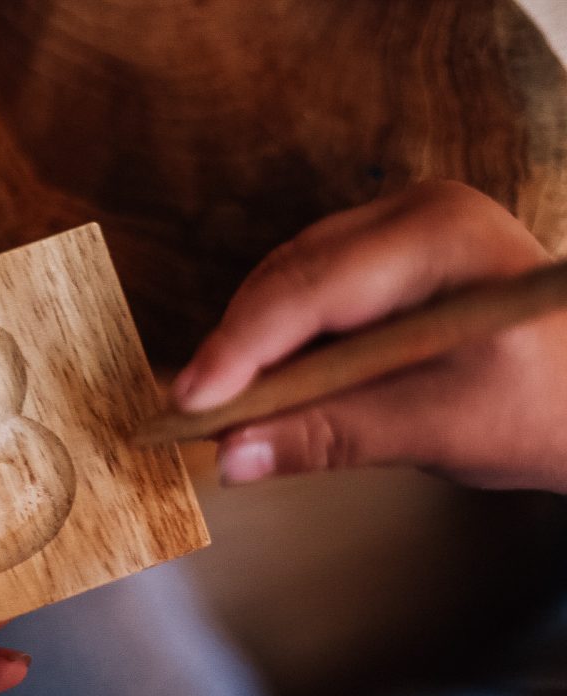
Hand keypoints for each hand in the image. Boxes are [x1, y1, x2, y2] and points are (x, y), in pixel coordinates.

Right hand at [173, 180, 566, 491]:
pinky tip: (268, 384)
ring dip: (254, 347)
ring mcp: (397, 228)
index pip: (311, 288)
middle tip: (194, 414)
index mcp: (439, 236)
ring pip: (288, 283)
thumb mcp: (442, 428)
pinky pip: (309, 291)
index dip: (240, 347)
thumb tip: (233, 457)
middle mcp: (412, 212)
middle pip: (288, 277)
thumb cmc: (552, 407)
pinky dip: (282, 341)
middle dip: (238, 348)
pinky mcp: (386, 256)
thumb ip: (332, 436)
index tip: (191, 401)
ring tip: (226, 408)